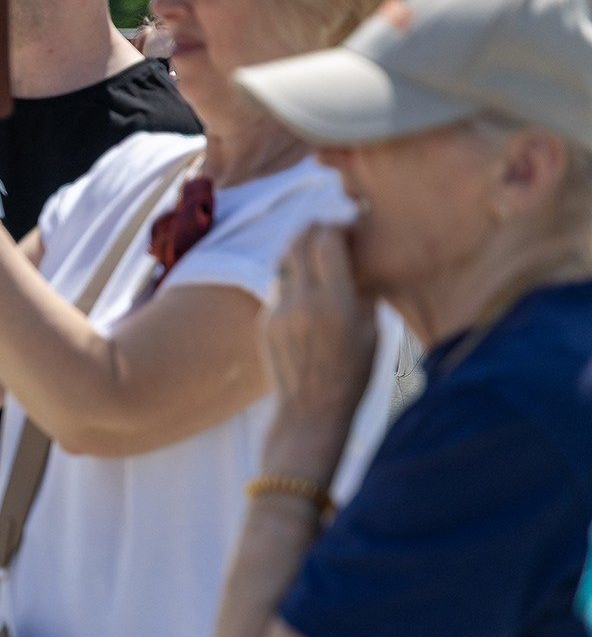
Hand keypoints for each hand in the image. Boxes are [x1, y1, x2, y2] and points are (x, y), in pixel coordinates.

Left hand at [263, 225, 377, 460]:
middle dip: (316, 229)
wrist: (310, 410)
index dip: (339, 226)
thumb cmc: (353, 373)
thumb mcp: (372, 331)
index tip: (352, 229)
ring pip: (285, 260)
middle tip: (331, 232)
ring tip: (320, 259)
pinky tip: (308, 291)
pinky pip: (278, 286)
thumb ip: (363, 290)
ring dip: (301, 251)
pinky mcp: (264, 321)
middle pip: (300, 241)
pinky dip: (293, 279)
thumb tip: (357, 254)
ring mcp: (280, 311)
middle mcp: (305, 303)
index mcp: (338, 304)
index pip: (328, 240)